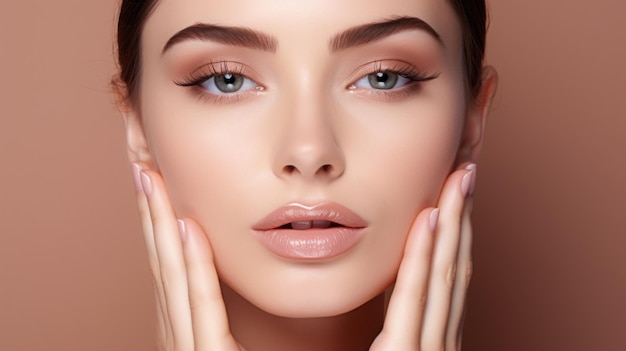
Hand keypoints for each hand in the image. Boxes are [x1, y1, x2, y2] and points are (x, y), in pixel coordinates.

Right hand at [131, 163, 243, 350]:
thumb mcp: (220, 345)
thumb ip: (212, 317)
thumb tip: (212, 275)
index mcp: (178, 328)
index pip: (165, 266)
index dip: (156, 223)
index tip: (153, 184)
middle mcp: (175, 332)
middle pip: (161, 260)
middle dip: (150, 211)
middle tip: (142, 167)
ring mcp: (187, 345)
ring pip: (173, 272)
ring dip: (161, 222)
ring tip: (153, 180)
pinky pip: (203, 301)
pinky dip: (195, 262)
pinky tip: (187, 228)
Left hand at [370, 163, 475, 350]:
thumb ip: (399, 328)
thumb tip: (397, 294)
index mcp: (438, 340)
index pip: (451, 278)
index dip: (458, 233)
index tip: (458, 195)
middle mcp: (442, 341)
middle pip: (456, 265)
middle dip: (463, 215)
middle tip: (467, 171)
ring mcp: (430, 348)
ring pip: (444, 271)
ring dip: (453, 221)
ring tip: (459, 178)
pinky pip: (414, 294)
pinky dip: (423, 254)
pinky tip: (429, 217)